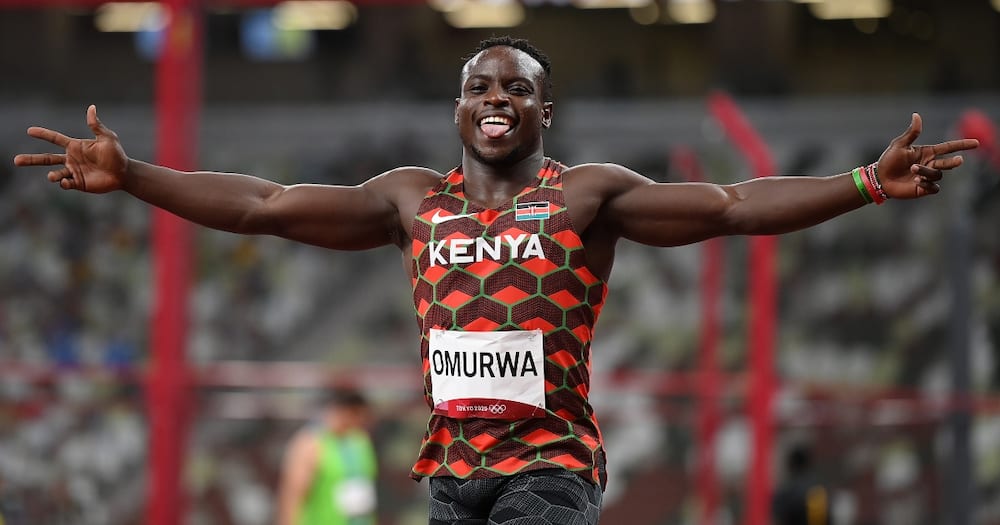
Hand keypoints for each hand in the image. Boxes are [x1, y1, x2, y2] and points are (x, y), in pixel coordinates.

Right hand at [13, 105, 128, 193]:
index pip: (55, 139)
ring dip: (52, 175)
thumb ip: (96, 125)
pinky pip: (66, 183)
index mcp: (75, 146)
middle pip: (47, 158)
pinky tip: (64, 182)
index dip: (43, 134)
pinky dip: (63, 183)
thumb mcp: (107, 138)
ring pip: (55, 173)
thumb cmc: (116, 154)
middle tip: (16, 161)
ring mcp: (74, 171)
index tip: (29, 131)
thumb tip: (91, 107)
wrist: (124, 173)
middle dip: (32, 160)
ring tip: (52, 177)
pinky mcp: (78, 183)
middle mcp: (71, 158)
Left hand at [876, 113, 979, 198]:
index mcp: (927, 152)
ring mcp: (927, 177)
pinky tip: (916, 182)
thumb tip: (916, 115)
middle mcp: (929, 164)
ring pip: (937, 174)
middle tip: (959, 160)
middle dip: (953, 162)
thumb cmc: (888, 161)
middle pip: (948, 163)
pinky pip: (934, 187)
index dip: (962, 145)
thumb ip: (911, 133)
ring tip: (913, 170)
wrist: (879, 179)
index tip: (976, 143)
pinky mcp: (923, 188)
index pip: (948, 148)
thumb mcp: (899, 145)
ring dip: (926, 172)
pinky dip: (928, 184)